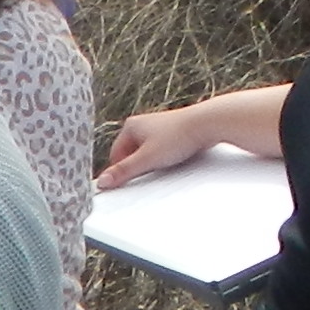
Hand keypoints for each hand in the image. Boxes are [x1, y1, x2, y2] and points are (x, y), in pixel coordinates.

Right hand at [101, 104, 220, 186]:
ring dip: (152, 164)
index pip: (115, 155)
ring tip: (163, 167)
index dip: (119, 171)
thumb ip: (124, 172)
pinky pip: (161, 151)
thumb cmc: (177, 136)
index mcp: (130, 127)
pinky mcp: (172, 133)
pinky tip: (173, 162)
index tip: (123, 185)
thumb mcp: (146, 159)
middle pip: (131, 155)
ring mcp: (158, 128)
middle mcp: (142, 124)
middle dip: (137, 167)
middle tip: (146, 176)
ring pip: (147, 153)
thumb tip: (102, 182)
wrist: (207, 123)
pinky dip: (164, 159)